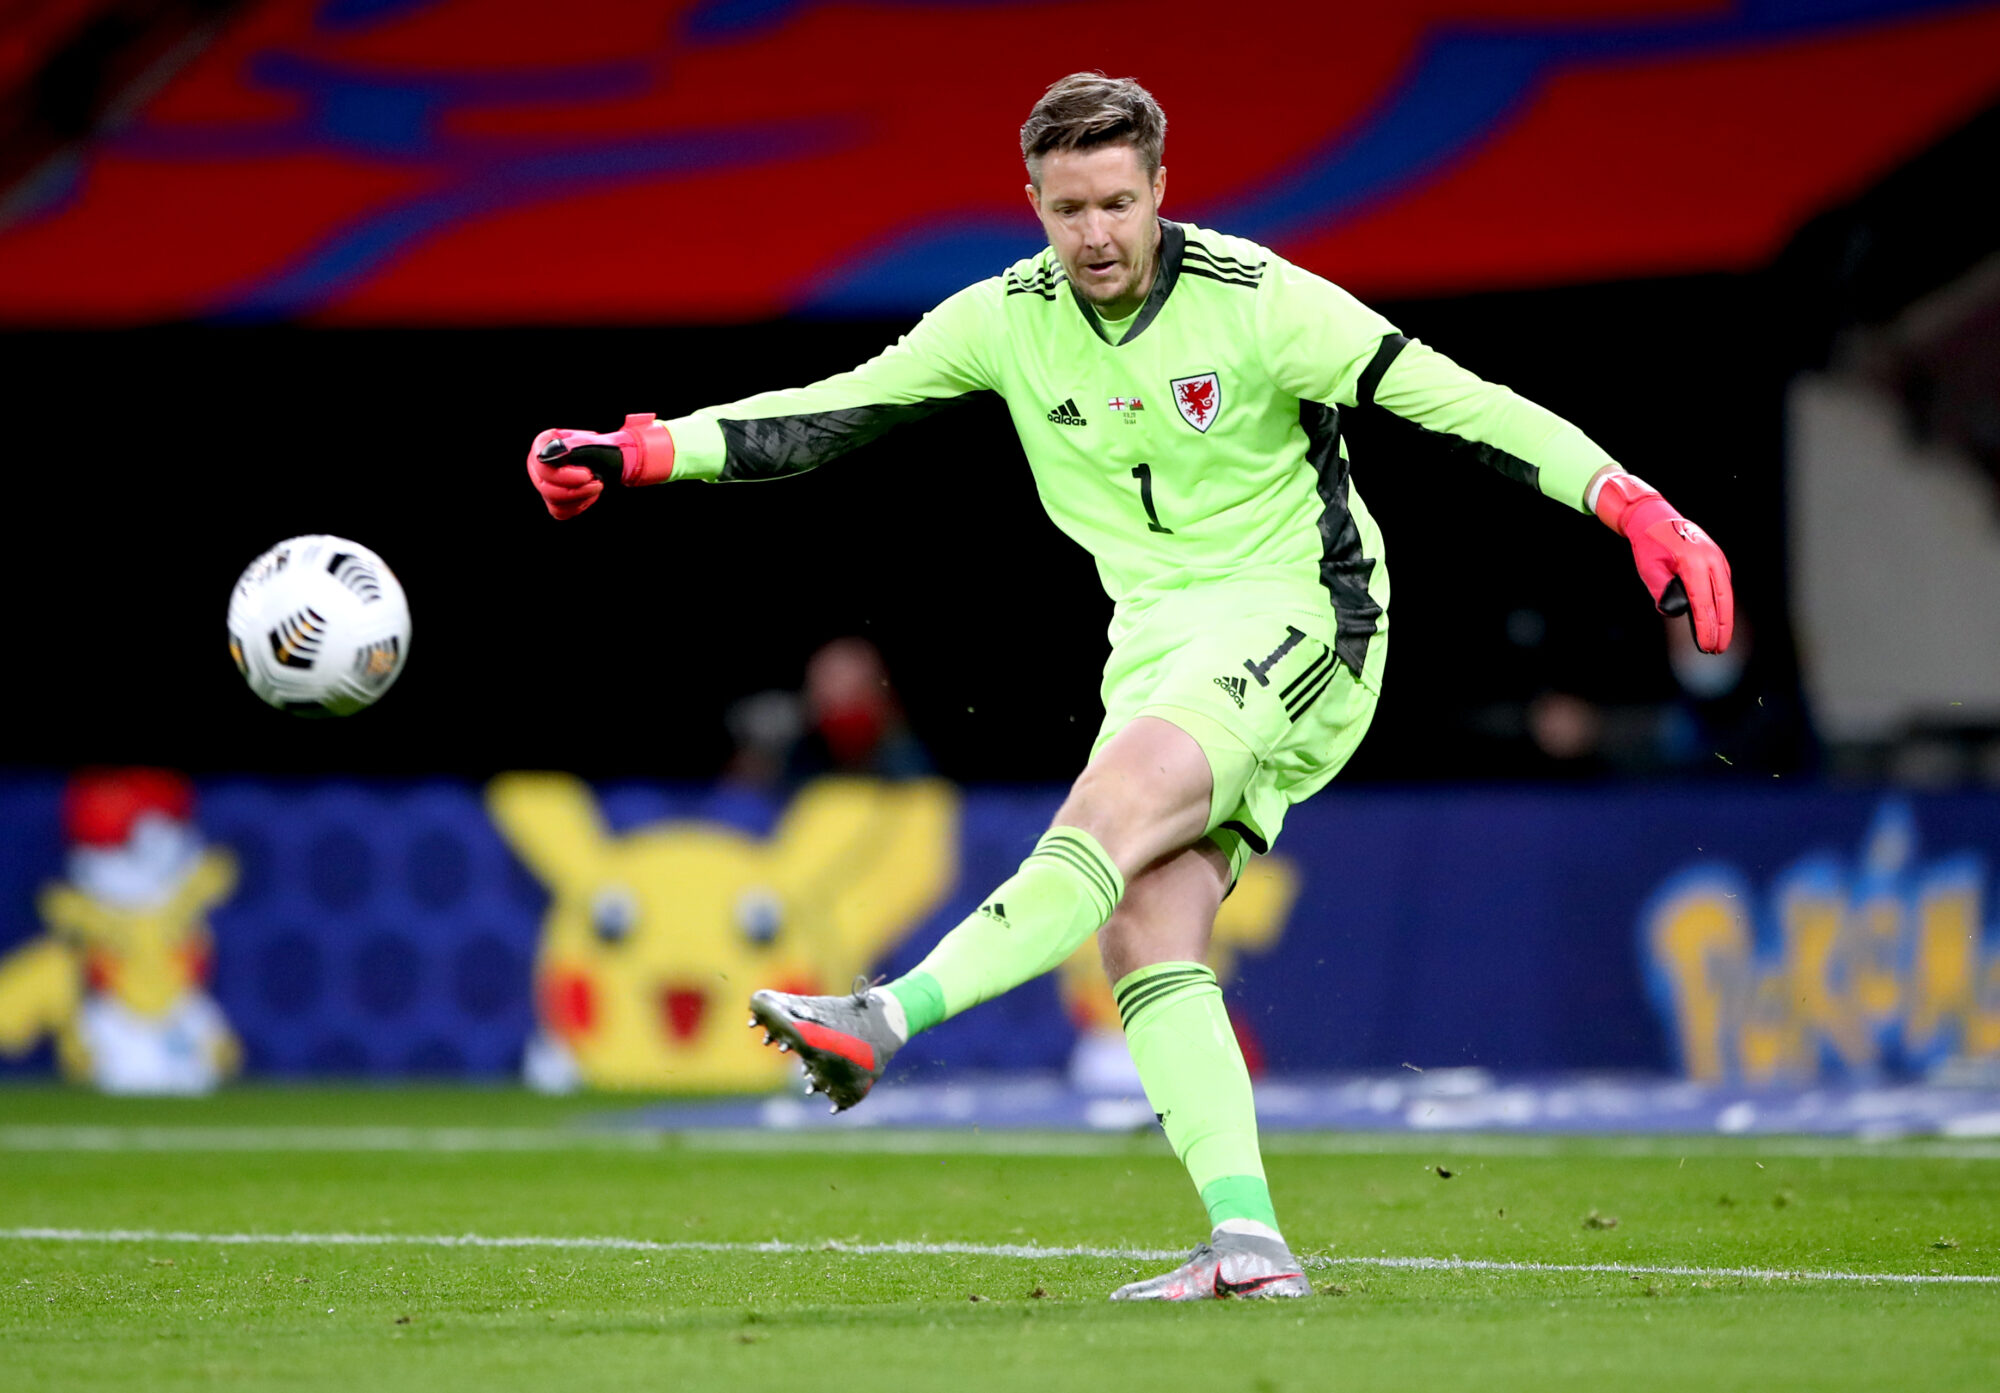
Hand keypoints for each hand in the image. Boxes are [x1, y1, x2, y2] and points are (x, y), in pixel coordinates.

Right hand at [525, 413, 674, 518]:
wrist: (625, 459)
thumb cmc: (614, 448)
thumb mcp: (598, 444)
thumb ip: (575, 446)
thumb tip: (551, 452)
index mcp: (547, 441)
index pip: (540, 463)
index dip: (563, 475)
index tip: (590, 474)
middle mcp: (542, 460)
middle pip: (545, 485)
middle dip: (575, 488)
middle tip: (598, 482)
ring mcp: (548, 480)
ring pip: (552, 500)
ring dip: (579, 498)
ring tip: (597, 485)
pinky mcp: (557, 498)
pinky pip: (558, 512)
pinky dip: (577, 507)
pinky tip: (591, 496)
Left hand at [1593, 472, 1733, 652]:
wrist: (1654, 516)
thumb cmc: (1649, 543)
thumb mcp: (1648, 568)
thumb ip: (1661, 590)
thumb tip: (1675, 612)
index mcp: (1693, 562)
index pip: (1703, 603)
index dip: (1706, 628)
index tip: (1706, 646)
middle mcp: (1711, 559)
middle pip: (1722, 601)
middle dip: (1721, 628)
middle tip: (1717, 650)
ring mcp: (1716, 557)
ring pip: (1726, 593)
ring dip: (1724, 618)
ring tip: (1720, 640)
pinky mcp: (1717, 558)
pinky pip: (1723, 584)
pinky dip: (1723, 603)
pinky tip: (1718, 618)